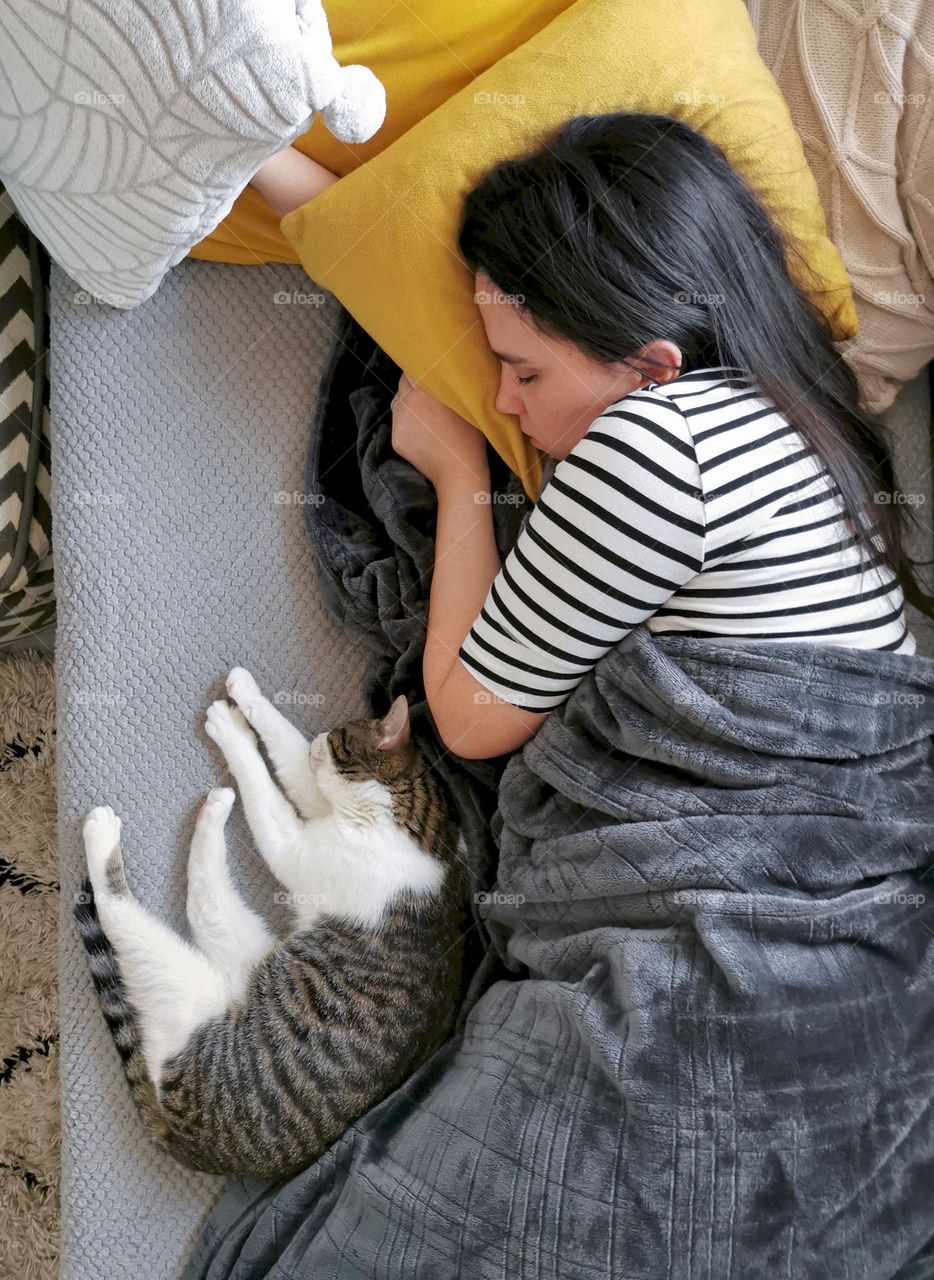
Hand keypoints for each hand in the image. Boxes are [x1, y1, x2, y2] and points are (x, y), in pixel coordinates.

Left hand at [390, 373, 489, 491]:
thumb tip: (443, 373)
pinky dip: (407, 424)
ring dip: (409, 405)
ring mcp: (399, 422)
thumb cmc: (469, 439)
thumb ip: (450, 387)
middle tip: (427, 395)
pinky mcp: (396, 438)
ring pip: (399, 403)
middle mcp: (408, 403)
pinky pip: (399, 423)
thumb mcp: (465, 404)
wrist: (458, 472)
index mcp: (427, 391)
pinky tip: (423, 434)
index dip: (419, 369)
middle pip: (403, 384)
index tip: (427, 372)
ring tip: (426, 417)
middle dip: (413, 386)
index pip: (412, 369)